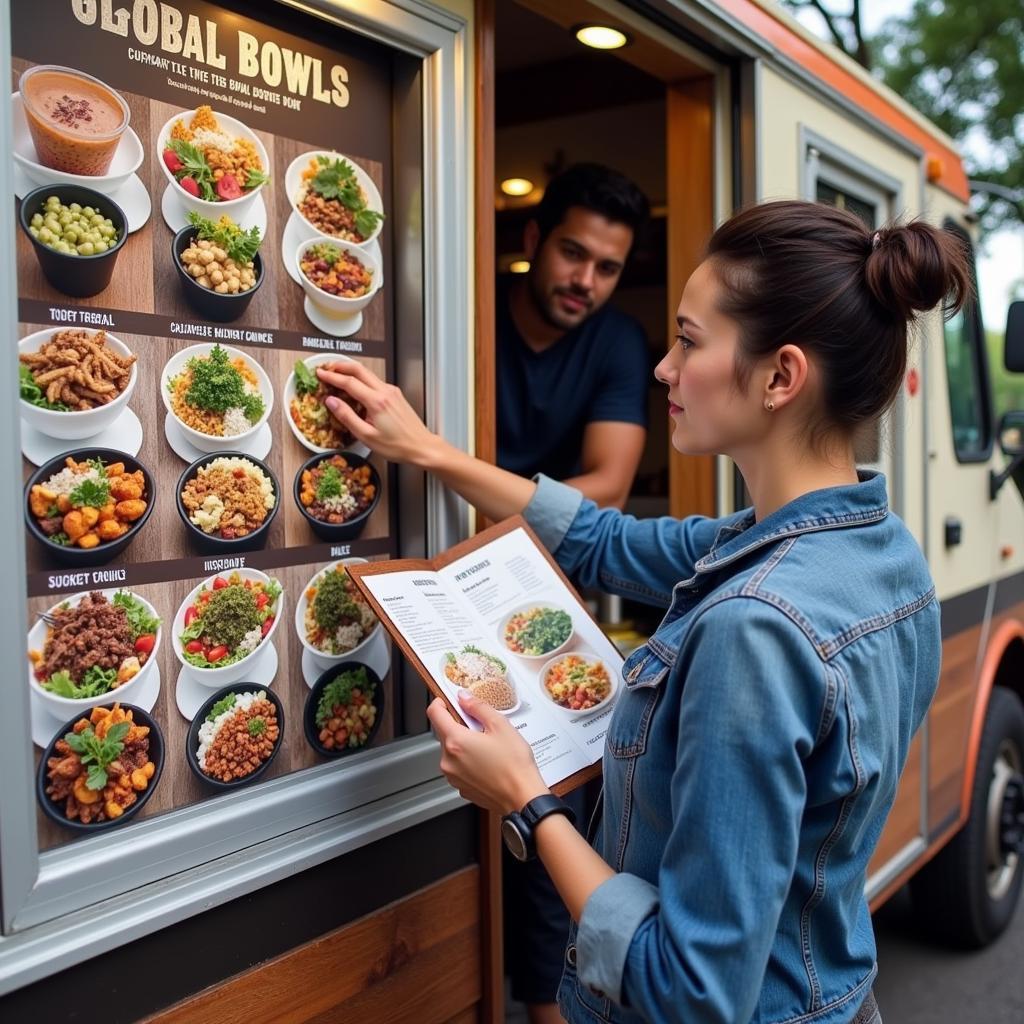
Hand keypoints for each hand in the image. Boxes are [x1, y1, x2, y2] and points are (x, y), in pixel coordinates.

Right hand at [316, 361, 443, 466]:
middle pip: (359, 369)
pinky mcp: (395, 395)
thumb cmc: (397, 446)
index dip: (332, 376)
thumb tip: (331, 402)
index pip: (349, 382)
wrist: (422, 447)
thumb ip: (347, 417)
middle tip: (327, 368)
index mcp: (377, 401)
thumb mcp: (366, 436)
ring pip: (368, 374)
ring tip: (338, 375)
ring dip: (351, 371)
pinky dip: (362, 379)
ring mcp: (392, 391)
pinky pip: (375, 381)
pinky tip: (355, 387)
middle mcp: (385, 392)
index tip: (320, 374)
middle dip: (341, 366)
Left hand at [426, 692, 548, 813]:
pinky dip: (468, 761)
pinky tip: (488, 761)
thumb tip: (465, 698)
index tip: (447, 701)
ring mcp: (453, 776)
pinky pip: (459, 767)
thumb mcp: (500, 726)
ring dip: (465, 744)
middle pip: (445, 732)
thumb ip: (478, 707)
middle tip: (481, 725)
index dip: (440, 703)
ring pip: (452, 750)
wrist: (522, 797)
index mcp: (456, 741)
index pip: (434, 714)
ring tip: (488, 746)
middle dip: (460, 725)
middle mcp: (449, 760)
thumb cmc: (514, 766)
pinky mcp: (461, 787)